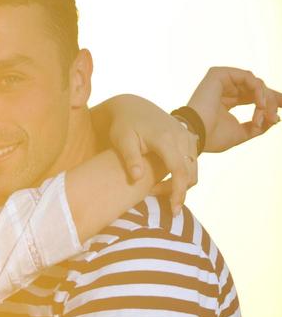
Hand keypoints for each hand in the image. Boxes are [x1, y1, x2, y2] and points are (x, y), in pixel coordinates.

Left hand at [104, 94, 198, 213]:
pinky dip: (184, 175)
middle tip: (152, 196)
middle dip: (177, 192)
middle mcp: (181, 136)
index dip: (178, 192)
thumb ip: (130, 158)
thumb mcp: (121, 140)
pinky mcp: (188, 138)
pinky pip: (192, 162)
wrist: (132, 106)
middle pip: (190, 173)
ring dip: (180, 184)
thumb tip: (136, 178)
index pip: (179, 170)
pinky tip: (165, 180)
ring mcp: (187, 136)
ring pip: (193, 169)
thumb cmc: (123, 126)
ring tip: (155, 189)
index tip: (173, 210)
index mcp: (165, 138)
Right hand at [187, 67, 280, 151]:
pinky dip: (257, 90)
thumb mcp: (241, 133)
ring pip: (255, 84)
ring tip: (263, 114)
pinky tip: (259, 104)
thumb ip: (257, 126)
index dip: (270, 102)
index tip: (280, 110)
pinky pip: (248, 77)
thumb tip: (275, 119)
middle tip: (275, 116)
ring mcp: (222, 80)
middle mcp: (225, 89)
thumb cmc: (212, 138)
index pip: (253, 96)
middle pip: (257, 90)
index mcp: (228, 102)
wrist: (195, 135)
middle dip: (270, 101)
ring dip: (264, 100)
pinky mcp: (219, 74)